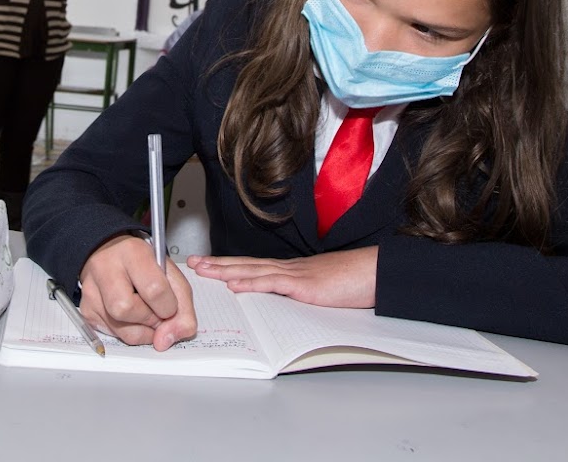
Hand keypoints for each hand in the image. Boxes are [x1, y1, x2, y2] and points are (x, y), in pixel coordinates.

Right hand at [78, 234, 196, 350]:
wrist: (111, 252)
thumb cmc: (141, 262)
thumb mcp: (169, 273)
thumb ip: (182, 305)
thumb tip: (170, 338)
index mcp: (133, 253)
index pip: (153, 289)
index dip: (168, 307)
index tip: (170, 307)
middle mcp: (106, 268)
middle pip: (126, 309)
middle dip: (150, 320)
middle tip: (157, 313)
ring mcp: (91, 290)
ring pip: (119, 329)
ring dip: (141, 331)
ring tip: (146, 316)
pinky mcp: (86, 309)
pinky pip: (111, 335)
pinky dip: (128, 332)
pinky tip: (131, 317)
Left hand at [188, 247, 379, 308]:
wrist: (375, 273)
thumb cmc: (353, 282)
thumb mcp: (320, 290)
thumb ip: (300, 294)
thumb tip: (285, 304)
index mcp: (291, 272)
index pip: (253, 266)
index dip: (229, 265)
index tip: (208, 264)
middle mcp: (288, 269)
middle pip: (245, 265)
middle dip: (217, 264)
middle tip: (192, 263)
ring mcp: (295, 275)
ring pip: (252, 271)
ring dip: (225, 271)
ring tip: (203, 270)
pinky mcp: (304, 286)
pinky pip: (272, 283)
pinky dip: (251, 283)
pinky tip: (234, 284)